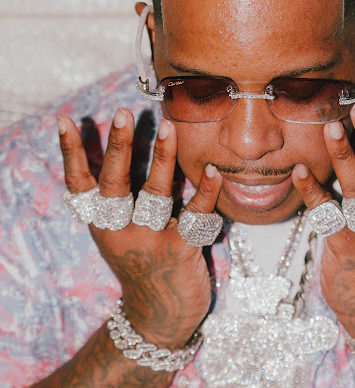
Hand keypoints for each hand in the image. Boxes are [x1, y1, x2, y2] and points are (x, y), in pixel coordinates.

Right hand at [58, 108, 222, 348]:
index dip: (71, 154)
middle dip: (117, 148)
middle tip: (122, 114)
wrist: (158, 318)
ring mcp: (149, 241)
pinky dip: (204, 192)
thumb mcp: (119, 234)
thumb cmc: (142, 263)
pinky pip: (194, 217)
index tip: (64, 122)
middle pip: (114, 184)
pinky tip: (212, 170)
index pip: (80, 185)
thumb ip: (120, 200)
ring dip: (161, 159)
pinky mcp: (179, 251)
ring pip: (153, 194)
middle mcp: (120, 231)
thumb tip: (125, 152)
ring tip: (168, 127)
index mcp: (103, 224)